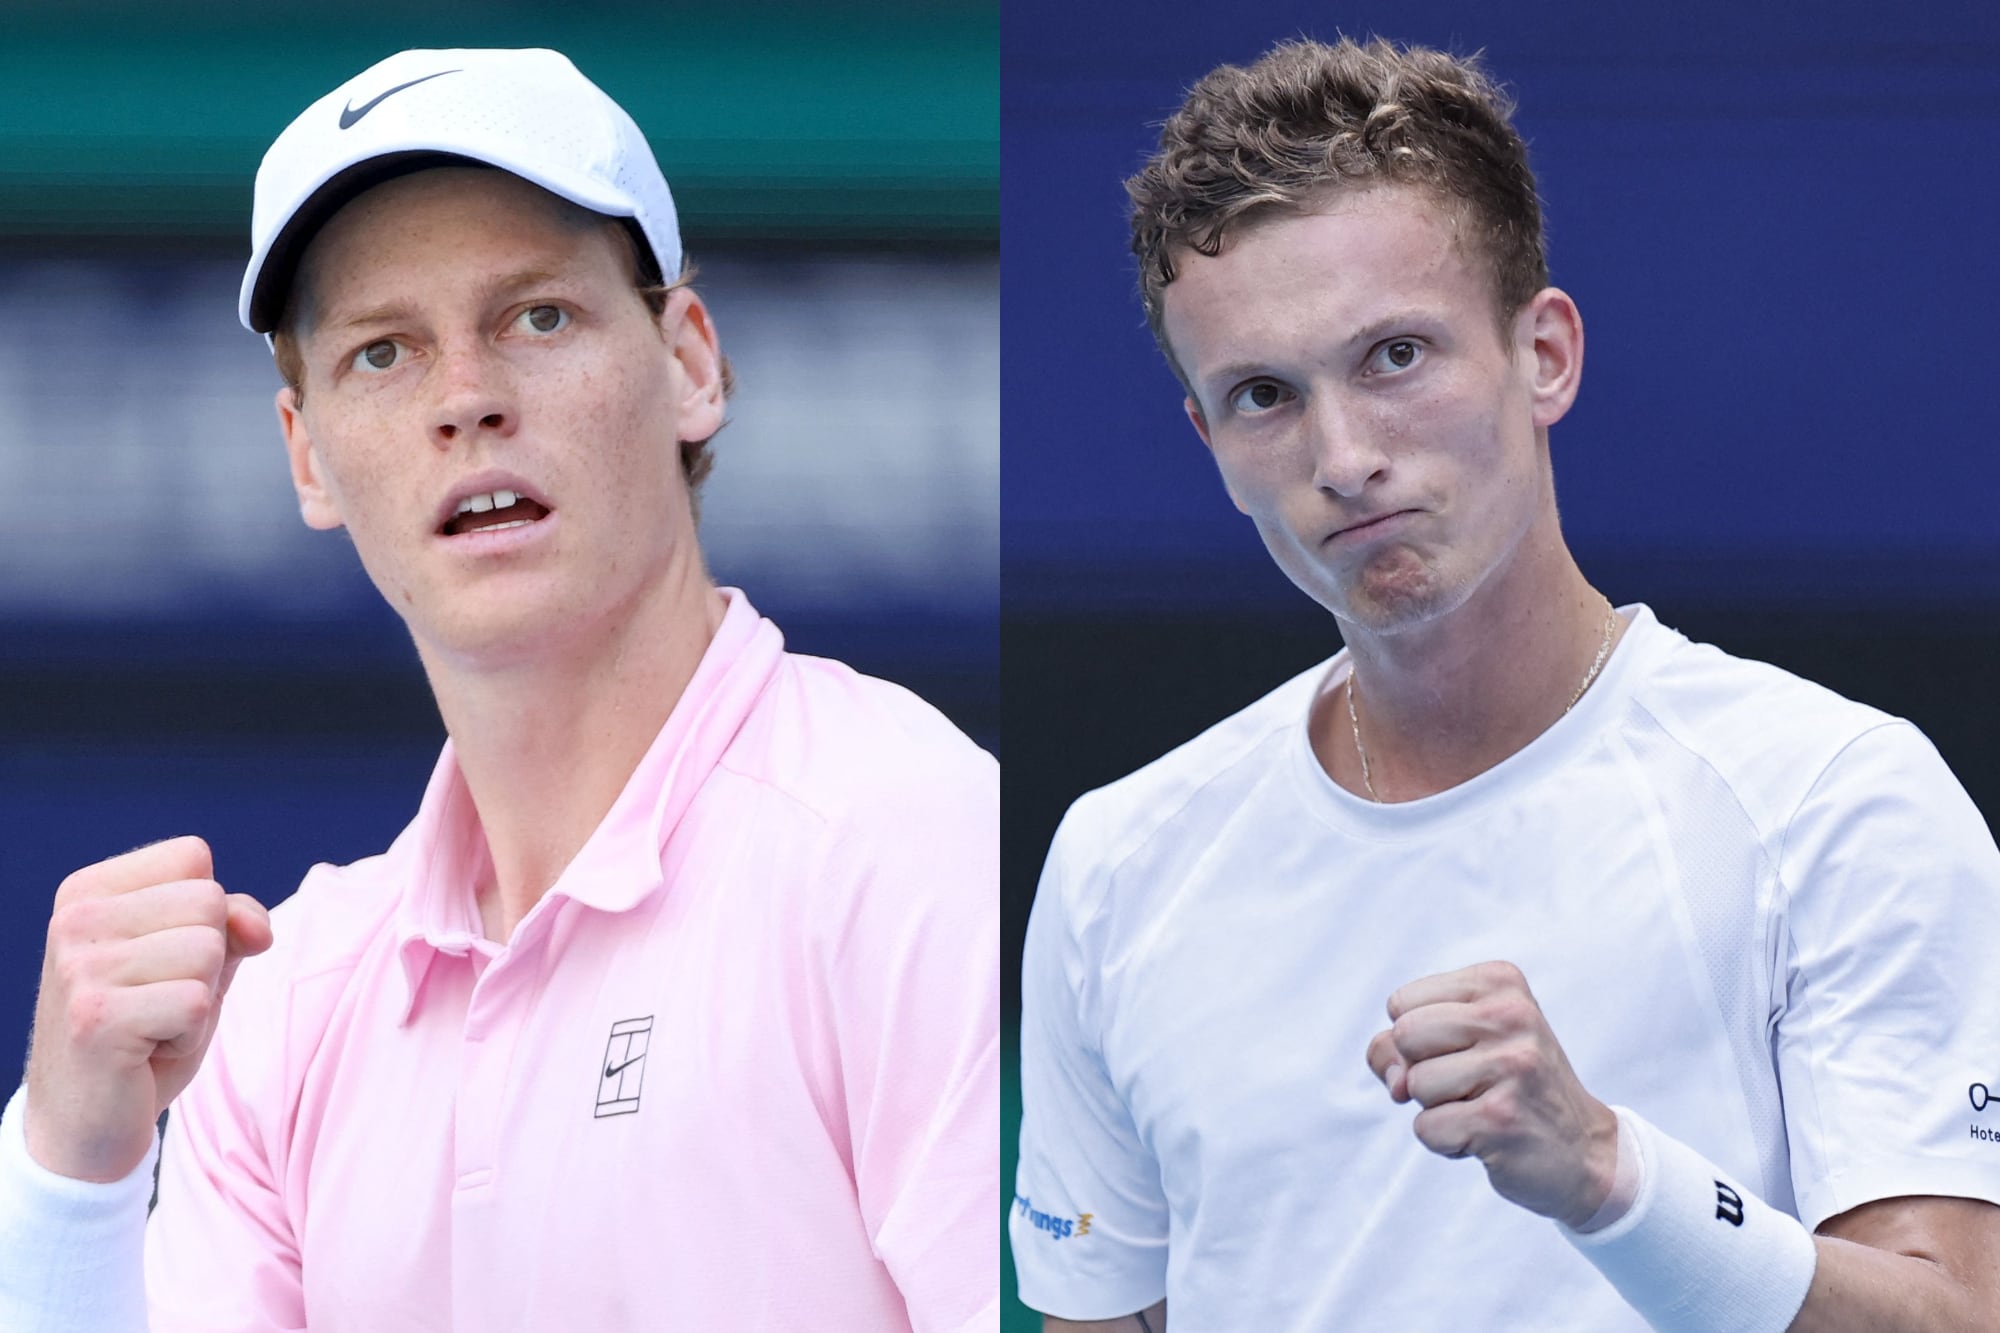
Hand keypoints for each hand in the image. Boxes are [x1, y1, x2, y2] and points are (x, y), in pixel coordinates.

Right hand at [23, 837, 273, 1181]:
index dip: (206, 915)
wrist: (84, 1127)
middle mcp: (74, 919)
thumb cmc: (147, 1033)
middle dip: (205, 962)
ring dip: (198, 1002)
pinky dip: (188, 1036)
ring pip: (209, 950)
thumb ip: (233, 921)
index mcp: (89, 890)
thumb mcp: (197, 962)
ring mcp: (80, 967)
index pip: (194, 857)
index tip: (160, 963)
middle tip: (155, 1004)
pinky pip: (198, 1002)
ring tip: (150, 1028)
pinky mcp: (96, 1017)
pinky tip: (145, 1054)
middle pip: (209, 901)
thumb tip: (254, 926)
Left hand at [1365, 960, 1616, 1228]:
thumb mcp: (1461, 1041)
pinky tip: (1489, 1136)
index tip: (1462, 1053)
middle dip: (1421, 1071)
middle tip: (1471, 1084)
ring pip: (1414, 1084)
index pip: (1401, 1003)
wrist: (1583, 1150)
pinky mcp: (1503, 1118)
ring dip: (1437, 1108)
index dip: (1414, 1040)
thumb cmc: (1508, 1087)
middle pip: (1404, 1037)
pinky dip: (1447, 1142)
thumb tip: (1396, 1082)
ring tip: (1484, 1107)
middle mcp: (1511, 1015)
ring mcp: (1512, 1066)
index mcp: (1500, 981)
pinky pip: (1427, 1128)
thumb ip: (1401, 1044)